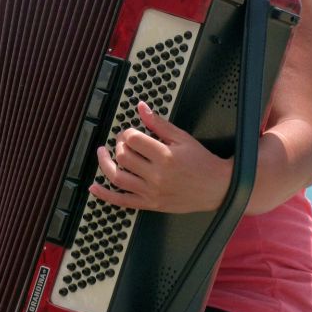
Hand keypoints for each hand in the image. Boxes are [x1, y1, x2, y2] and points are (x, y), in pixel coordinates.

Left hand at [89, 101, 232, 212]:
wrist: (217, 188)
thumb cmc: (201, 161)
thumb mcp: (182, 138)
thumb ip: (159, 124)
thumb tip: (141, 107)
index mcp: (165, 156)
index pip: (133, 140)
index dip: (126, 132)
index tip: (129, 131)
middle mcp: (156, 176)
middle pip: (123, 157)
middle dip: (118, 145)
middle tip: (121, 141)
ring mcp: (152, 192)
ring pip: (118, 178)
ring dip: (105, 164)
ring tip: (103, 153)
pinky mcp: (150, 204)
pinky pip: (122, 201)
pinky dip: (105, 195)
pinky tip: (94, 187)